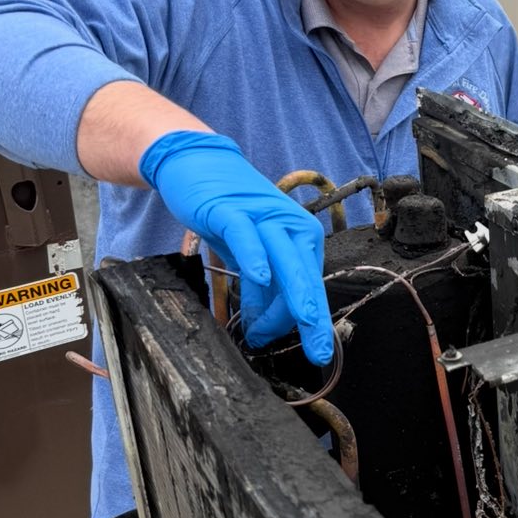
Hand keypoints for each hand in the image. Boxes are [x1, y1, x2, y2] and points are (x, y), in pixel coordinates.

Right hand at [138, 131, 332, 364]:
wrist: (198, 165)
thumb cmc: (228, 213)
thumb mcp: (249, 256)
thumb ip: (260, 288)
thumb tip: (263, 327)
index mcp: (301, 238)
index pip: (311, 286)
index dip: (315, 322)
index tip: (319, 353)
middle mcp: (291, 227)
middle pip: (305, 279)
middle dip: (311, 319)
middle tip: (314, 350)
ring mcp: (264, 217)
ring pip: (284, 262)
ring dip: (285, 299)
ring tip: (277, 330)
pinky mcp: (233, 210)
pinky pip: (248, 236)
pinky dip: (255, 258)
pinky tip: (260, 278)